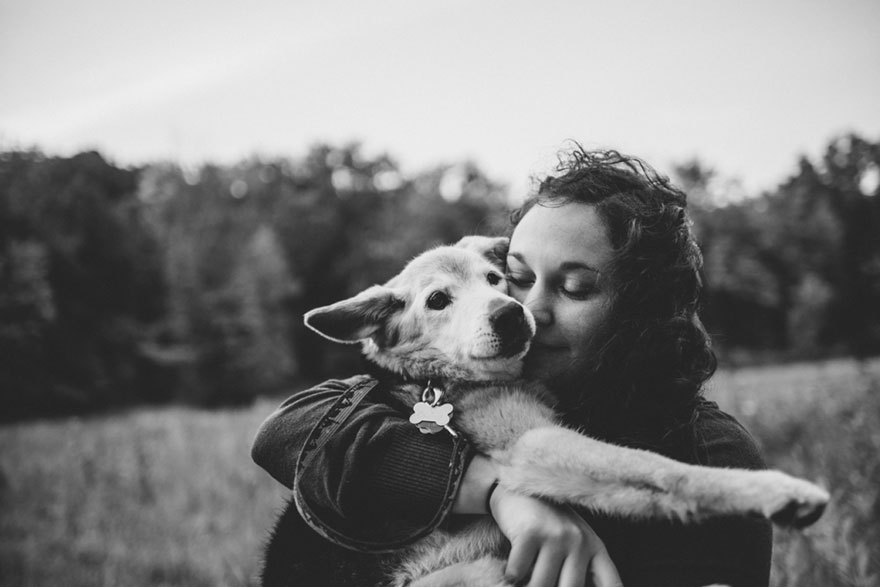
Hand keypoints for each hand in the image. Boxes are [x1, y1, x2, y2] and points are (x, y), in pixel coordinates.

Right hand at [489, 485, 621, 586]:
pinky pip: (517, 572)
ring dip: (526, 585)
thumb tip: (571, 586)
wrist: (519, 488)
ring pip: (540, 585)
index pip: (611, 583)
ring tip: (524, 578)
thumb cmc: (548, 523)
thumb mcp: (573, 542)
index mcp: (594, 547)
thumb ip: (580, 569)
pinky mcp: (531, 532)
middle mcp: (579, 541)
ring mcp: (555, 535)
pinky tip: (511, 568)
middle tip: (541, 582)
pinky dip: (511, 575)